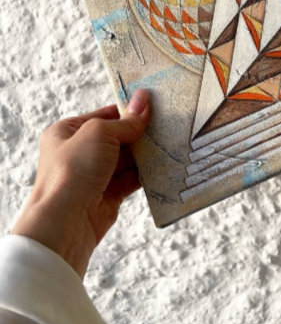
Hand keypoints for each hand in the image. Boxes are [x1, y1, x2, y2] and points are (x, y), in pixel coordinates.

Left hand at [12, 89, 149, 278]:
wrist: (65, 222)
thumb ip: (125, 122)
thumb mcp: (98, 133)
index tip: (153, 103)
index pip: (104, 115)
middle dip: (140, 131)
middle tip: (168, 121)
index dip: (128, 109)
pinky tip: (164, 163)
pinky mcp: (109, 194)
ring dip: (147, 152)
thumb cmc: (72, 170)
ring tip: (172, 140)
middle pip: (118, 136)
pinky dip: (147, 172)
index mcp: (67, 132)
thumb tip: (144, 101)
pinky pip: (132, 178)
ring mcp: (95, 174)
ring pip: (127, 158)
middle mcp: (80, 152)